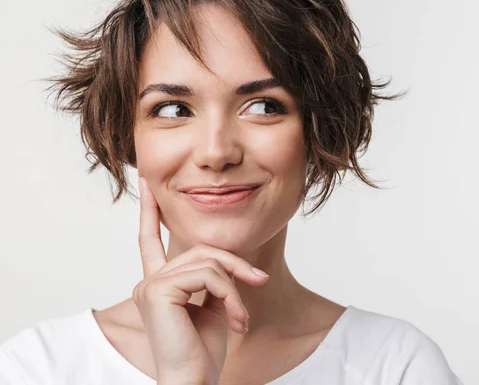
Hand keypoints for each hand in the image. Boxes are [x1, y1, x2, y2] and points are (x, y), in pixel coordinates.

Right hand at [132, 177, 269, 384]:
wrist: (195, 381)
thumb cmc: (204, 352)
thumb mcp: (215, 306)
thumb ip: (214, 279)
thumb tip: (229, 261)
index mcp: (159, 283)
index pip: (150, 240)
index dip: (150, 212)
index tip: (148, 184)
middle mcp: (149, 281)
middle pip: (200, 249)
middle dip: (235, 264)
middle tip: (260, 280)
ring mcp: (149, 285)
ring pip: (208, 261)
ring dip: (236, 287)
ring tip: (242, 319)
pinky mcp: (157, 291)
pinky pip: (208, 275)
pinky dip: (230, 295)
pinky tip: (235, 320)